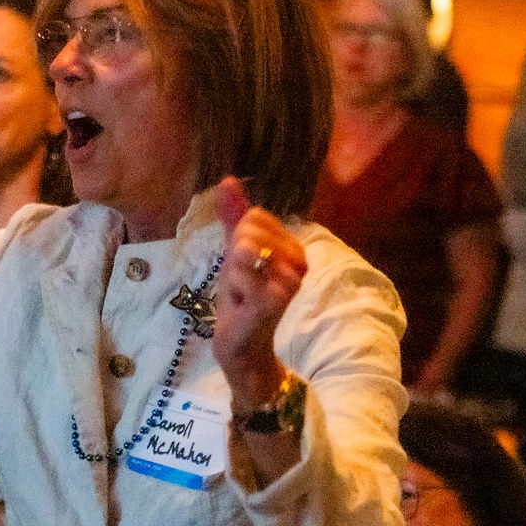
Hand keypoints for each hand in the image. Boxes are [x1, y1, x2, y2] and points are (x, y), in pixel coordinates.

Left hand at [210, 177, 306, 411]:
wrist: (241, 346)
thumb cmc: (241, 299)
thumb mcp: (236, 252)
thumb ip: (235, 216)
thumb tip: (227, 179)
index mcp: (293, 249)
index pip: (256, 217)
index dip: (239, 238)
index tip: (245, 265)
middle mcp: (297, 264)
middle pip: (250, 229)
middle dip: (234, 255)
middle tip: (241, 283)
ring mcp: (289, 284)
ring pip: (243, 250)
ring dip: (231, 274)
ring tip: (240, 293)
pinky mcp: (275, 303)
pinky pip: (242, 275)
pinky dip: (232, 288)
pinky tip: (239, 302)